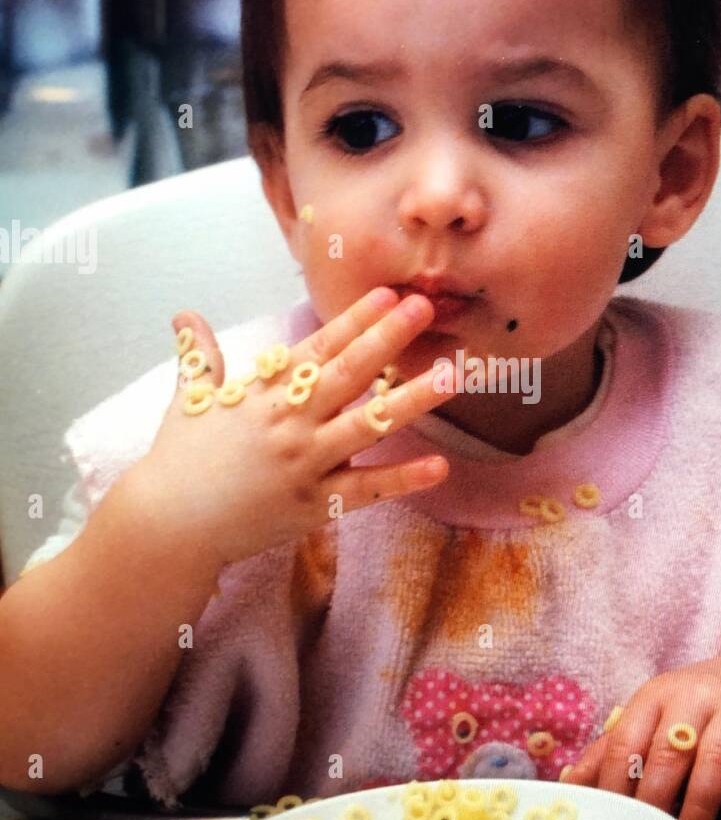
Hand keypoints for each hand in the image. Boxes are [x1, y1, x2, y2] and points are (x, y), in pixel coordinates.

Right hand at [131, 288, 462, 567]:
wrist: (170, 525)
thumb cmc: (180, 461)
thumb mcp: (188, 400)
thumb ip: (199, 356)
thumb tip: (184, 316)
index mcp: (264, 392)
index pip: (318, 347)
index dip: (355, 319)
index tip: (388, 294)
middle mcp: (289, 421)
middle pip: (348, 372)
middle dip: (389, 338)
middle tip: (425, 307)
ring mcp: (305, 463)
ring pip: (368, 425)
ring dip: (412, 399)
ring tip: (452, 376)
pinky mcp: (314, 504)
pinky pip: (366, 489)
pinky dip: (403, 478)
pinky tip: (440, 465)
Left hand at [563, 654, 720, 819]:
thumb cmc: (698, 709)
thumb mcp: (653, 718)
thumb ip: (613, 751)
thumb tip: (566, 789)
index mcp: (655, 695)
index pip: (626, 742)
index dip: (614, 787)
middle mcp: (695, 695)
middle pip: (668, 753)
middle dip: (655, 804)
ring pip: (715, 758)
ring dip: (701, 808)